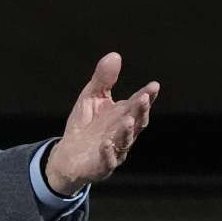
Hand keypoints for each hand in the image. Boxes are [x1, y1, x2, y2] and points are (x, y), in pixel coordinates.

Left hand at [45, 52, 159, 195]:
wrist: (68, 155)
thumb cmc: (85, 125)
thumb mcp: (91, 97)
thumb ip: (103, 80)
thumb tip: (115, 55)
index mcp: (123, 116)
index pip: (138, 105)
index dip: (147, 96)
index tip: (153, 86)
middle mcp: (123, 133)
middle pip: (136, 122)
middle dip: (140, 111)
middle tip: (143, 98)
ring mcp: (114, 151)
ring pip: (125, 142)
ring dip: (127, 131)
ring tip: (127, 119)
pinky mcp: (101, 165)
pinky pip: (106, 161)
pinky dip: (108, 153)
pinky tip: (106, 144)